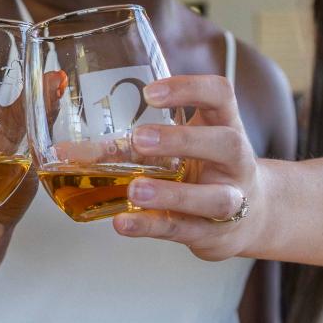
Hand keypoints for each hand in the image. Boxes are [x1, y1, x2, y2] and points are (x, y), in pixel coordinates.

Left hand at [111, 73, 264, 261]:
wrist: (251, 218)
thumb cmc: (206, 170)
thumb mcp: (184, 147)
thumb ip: (138, 142)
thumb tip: (72, 150)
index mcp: (226, 127)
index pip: (220, 95)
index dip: (190, 89)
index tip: (150, 93)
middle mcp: (235, 163)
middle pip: (226, 144)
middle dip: (183, 141)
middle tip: (140, 140)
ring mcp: (230, 200)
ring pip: (214, 198)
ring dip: (172, 194)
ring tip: (136, 190)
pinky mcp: (213, 233)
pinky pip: (184, 229)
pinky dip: (152, 226)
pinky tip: (124, 222)